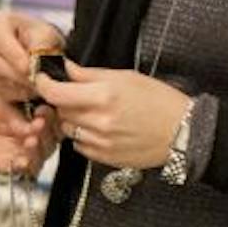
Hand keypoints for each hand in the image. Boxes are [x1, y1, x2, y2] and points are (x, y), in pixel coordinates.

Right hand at [0, 9, 66, 106]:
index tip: (28, 67)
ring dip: (19, 84)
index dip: (13, 55)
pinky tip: (31, 88)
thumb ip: (39, 44)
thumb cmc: (42, 37)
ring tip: (38, 84)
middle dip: (17, 73)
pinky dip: (18, 92)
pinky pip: (0, 90)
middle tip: (36, 80)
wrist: (42, 52)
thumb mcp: (46, 33)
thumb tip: (32, 62)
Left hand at [0, 90, 55, 175]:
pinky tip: (22, 160)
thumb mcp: (3, 102)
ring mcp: (27, 152)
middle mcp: (38, 137)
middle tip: (38, 126)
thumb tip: (35, 124)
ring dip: (38, 151)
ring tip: (30, 142)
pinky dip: (25, 166)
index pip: (55, 120)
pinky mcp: (14, 165)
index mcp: (40, 118)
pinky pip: (25, 170)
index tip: (42, 111)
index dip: (51, 116)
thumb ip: (18, 115)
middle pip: (52, 140)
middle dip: (47, 133)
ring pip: (42, 156)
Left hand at [32, 61, 191, 170]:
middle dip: (63, 101)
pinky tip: (100, 129)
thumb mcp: (126, 77)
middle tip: (76, 95)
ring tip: (92, 112)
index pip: (56, 92)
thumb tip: (65, 68)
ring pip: (68, 130)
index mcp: (104, 96)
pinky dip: (83, 136)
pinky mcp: (105, 158)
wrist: (184, 132)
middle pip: (60, 111)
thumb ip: (90, 74)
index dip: (44, 84)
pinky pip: (79, 146)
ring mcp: (101, 143)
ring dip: (73, 120)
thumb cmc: (159, 101)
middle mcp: (99, 122)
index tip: (43, 79)